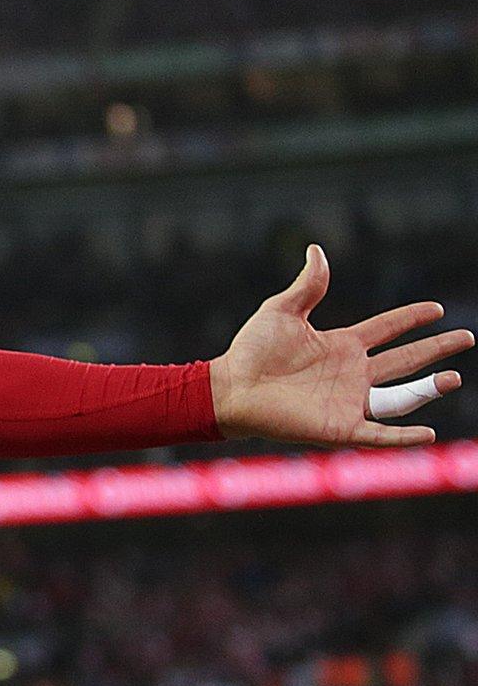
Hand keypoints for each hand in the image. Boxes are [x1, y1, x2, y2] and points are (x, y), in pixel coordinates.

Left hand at [209, 246, 470, 445]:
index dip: (411, 319)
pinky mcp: (339, 427)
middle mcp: (351, 373)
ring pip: (400, 396)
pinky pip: (378, 434)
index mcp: (341, 345)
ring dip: (428, 389)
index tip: (437, 309)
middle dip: (436, 349)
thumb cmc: (250, 351)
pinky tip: (429, 433)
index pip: (386, 329)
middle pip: (405, 359)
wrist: (230, 388)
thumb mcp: (281, 311)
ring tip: (453, 378)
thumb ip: (307, 286)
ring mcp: (348, 400)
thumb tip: (317, 249)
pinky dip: (403, 435)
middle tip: (467, 338)